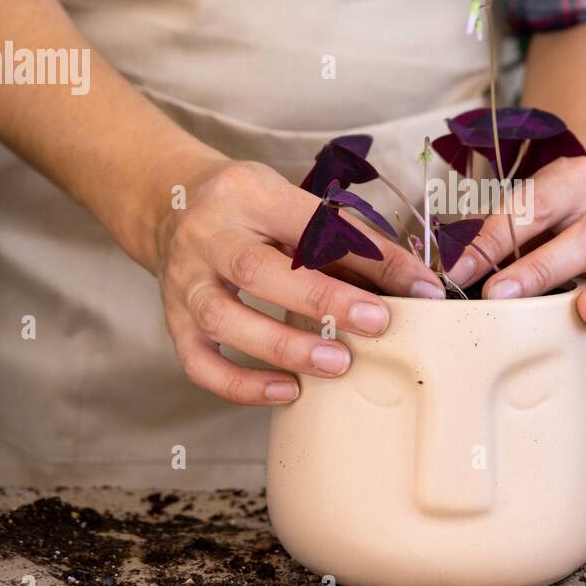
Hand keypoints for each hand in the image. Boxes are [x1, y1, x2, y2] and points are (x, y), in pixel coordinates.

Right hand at [150, 158, 445, 404]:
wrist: (169, 204)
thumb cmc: (249, 208)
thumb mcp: (294, 202)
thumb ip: (349, 239)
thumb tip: (414, 285)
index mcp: (248, 194)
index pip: (312, 224)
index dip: (367, 256)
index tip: (417, 287)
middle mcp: (208, 235)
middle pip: (255, 269)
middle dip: (321, 300)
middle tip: (376, 324)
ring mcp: (185, 280)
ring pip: (222, 319)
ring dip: (281, 347)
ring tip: (336, 364)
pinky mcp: (173, 319)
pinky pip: (199, 361)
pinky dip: (242, 384)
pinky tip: (287, 391)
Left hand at [450, 156, 585, 379]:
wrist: (581, 217)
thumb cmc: (536, 224)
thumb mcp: (509, 218)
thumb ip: (485, 238)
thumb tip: (448, 274)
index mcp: (574, 181)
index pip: (536, 204)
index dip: (496, 238)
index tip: (460, 270)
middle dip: (542, 268)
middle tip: (502, 294)